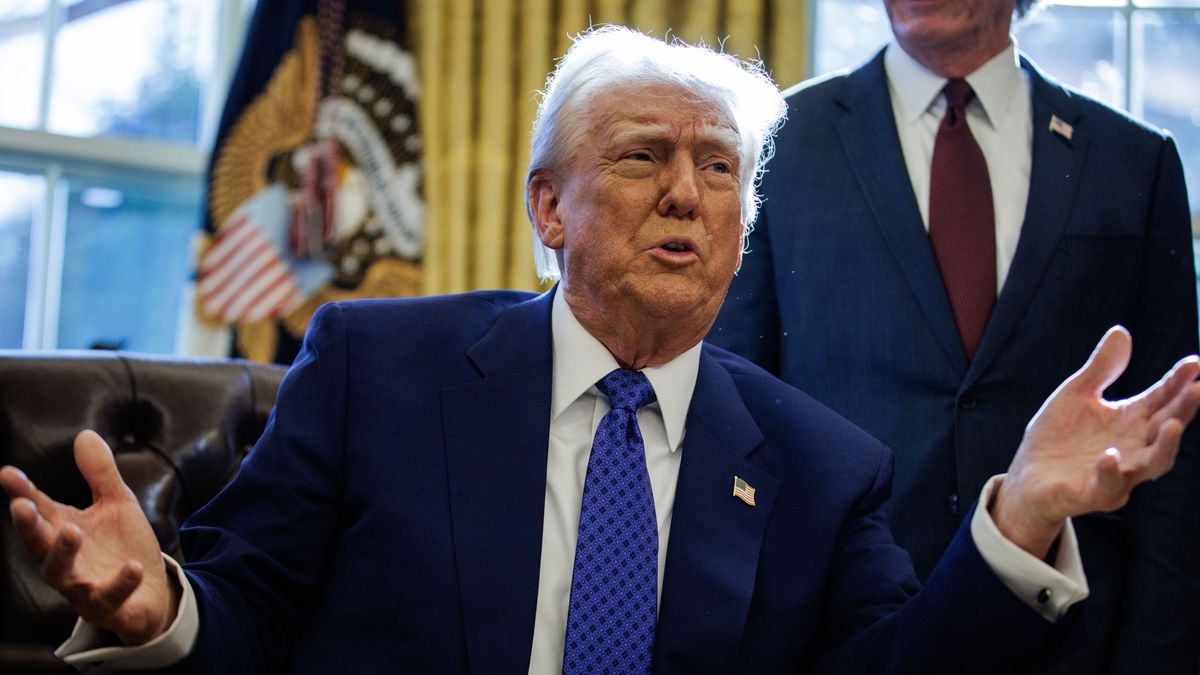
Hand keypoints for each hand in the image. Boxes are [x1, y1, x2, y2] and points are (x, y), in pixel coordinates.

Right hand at [1, 430, 178, 644]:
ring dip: (63, 552)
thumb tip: (85, 434)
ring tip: (72, 528)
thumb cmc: (124, 546)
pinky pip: (109, 597)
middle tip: (21, 505)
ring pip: (61, 574)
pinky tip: (132, 566)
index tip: (7, 473)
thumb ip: (101, 474)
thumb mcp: (117, 504)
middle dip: (28, 526)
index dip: (22, 492)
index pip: (38, 509)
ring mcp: (83, 585)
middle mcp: (66, 559)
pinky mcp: (108, 606)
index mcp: (63, 530)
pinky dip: (120, 583)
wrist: (152, 592)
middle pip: (38, 544)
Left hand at [992, 326, 1199, 556]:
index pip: (1162, 399)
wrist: (1027, 475)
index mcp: (1131, 421)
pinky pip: (1106, 486)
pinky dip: (1110, 472)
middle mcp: (1133, 447)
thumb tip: (1121, 331)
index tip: (1195, 363)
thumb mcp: (1076, 394)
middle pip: (1166, 429)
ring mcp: (1117, 473)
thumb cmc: (1058, 435)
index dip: (1179, 382)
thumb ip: (1101, 368)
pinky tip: (1108, 456)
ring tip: (1174, 425)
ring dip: (1165, 446)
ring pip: (1152, 464)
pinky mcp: (1092, 494)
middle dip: (1184, 410)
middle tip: (1198, 389)